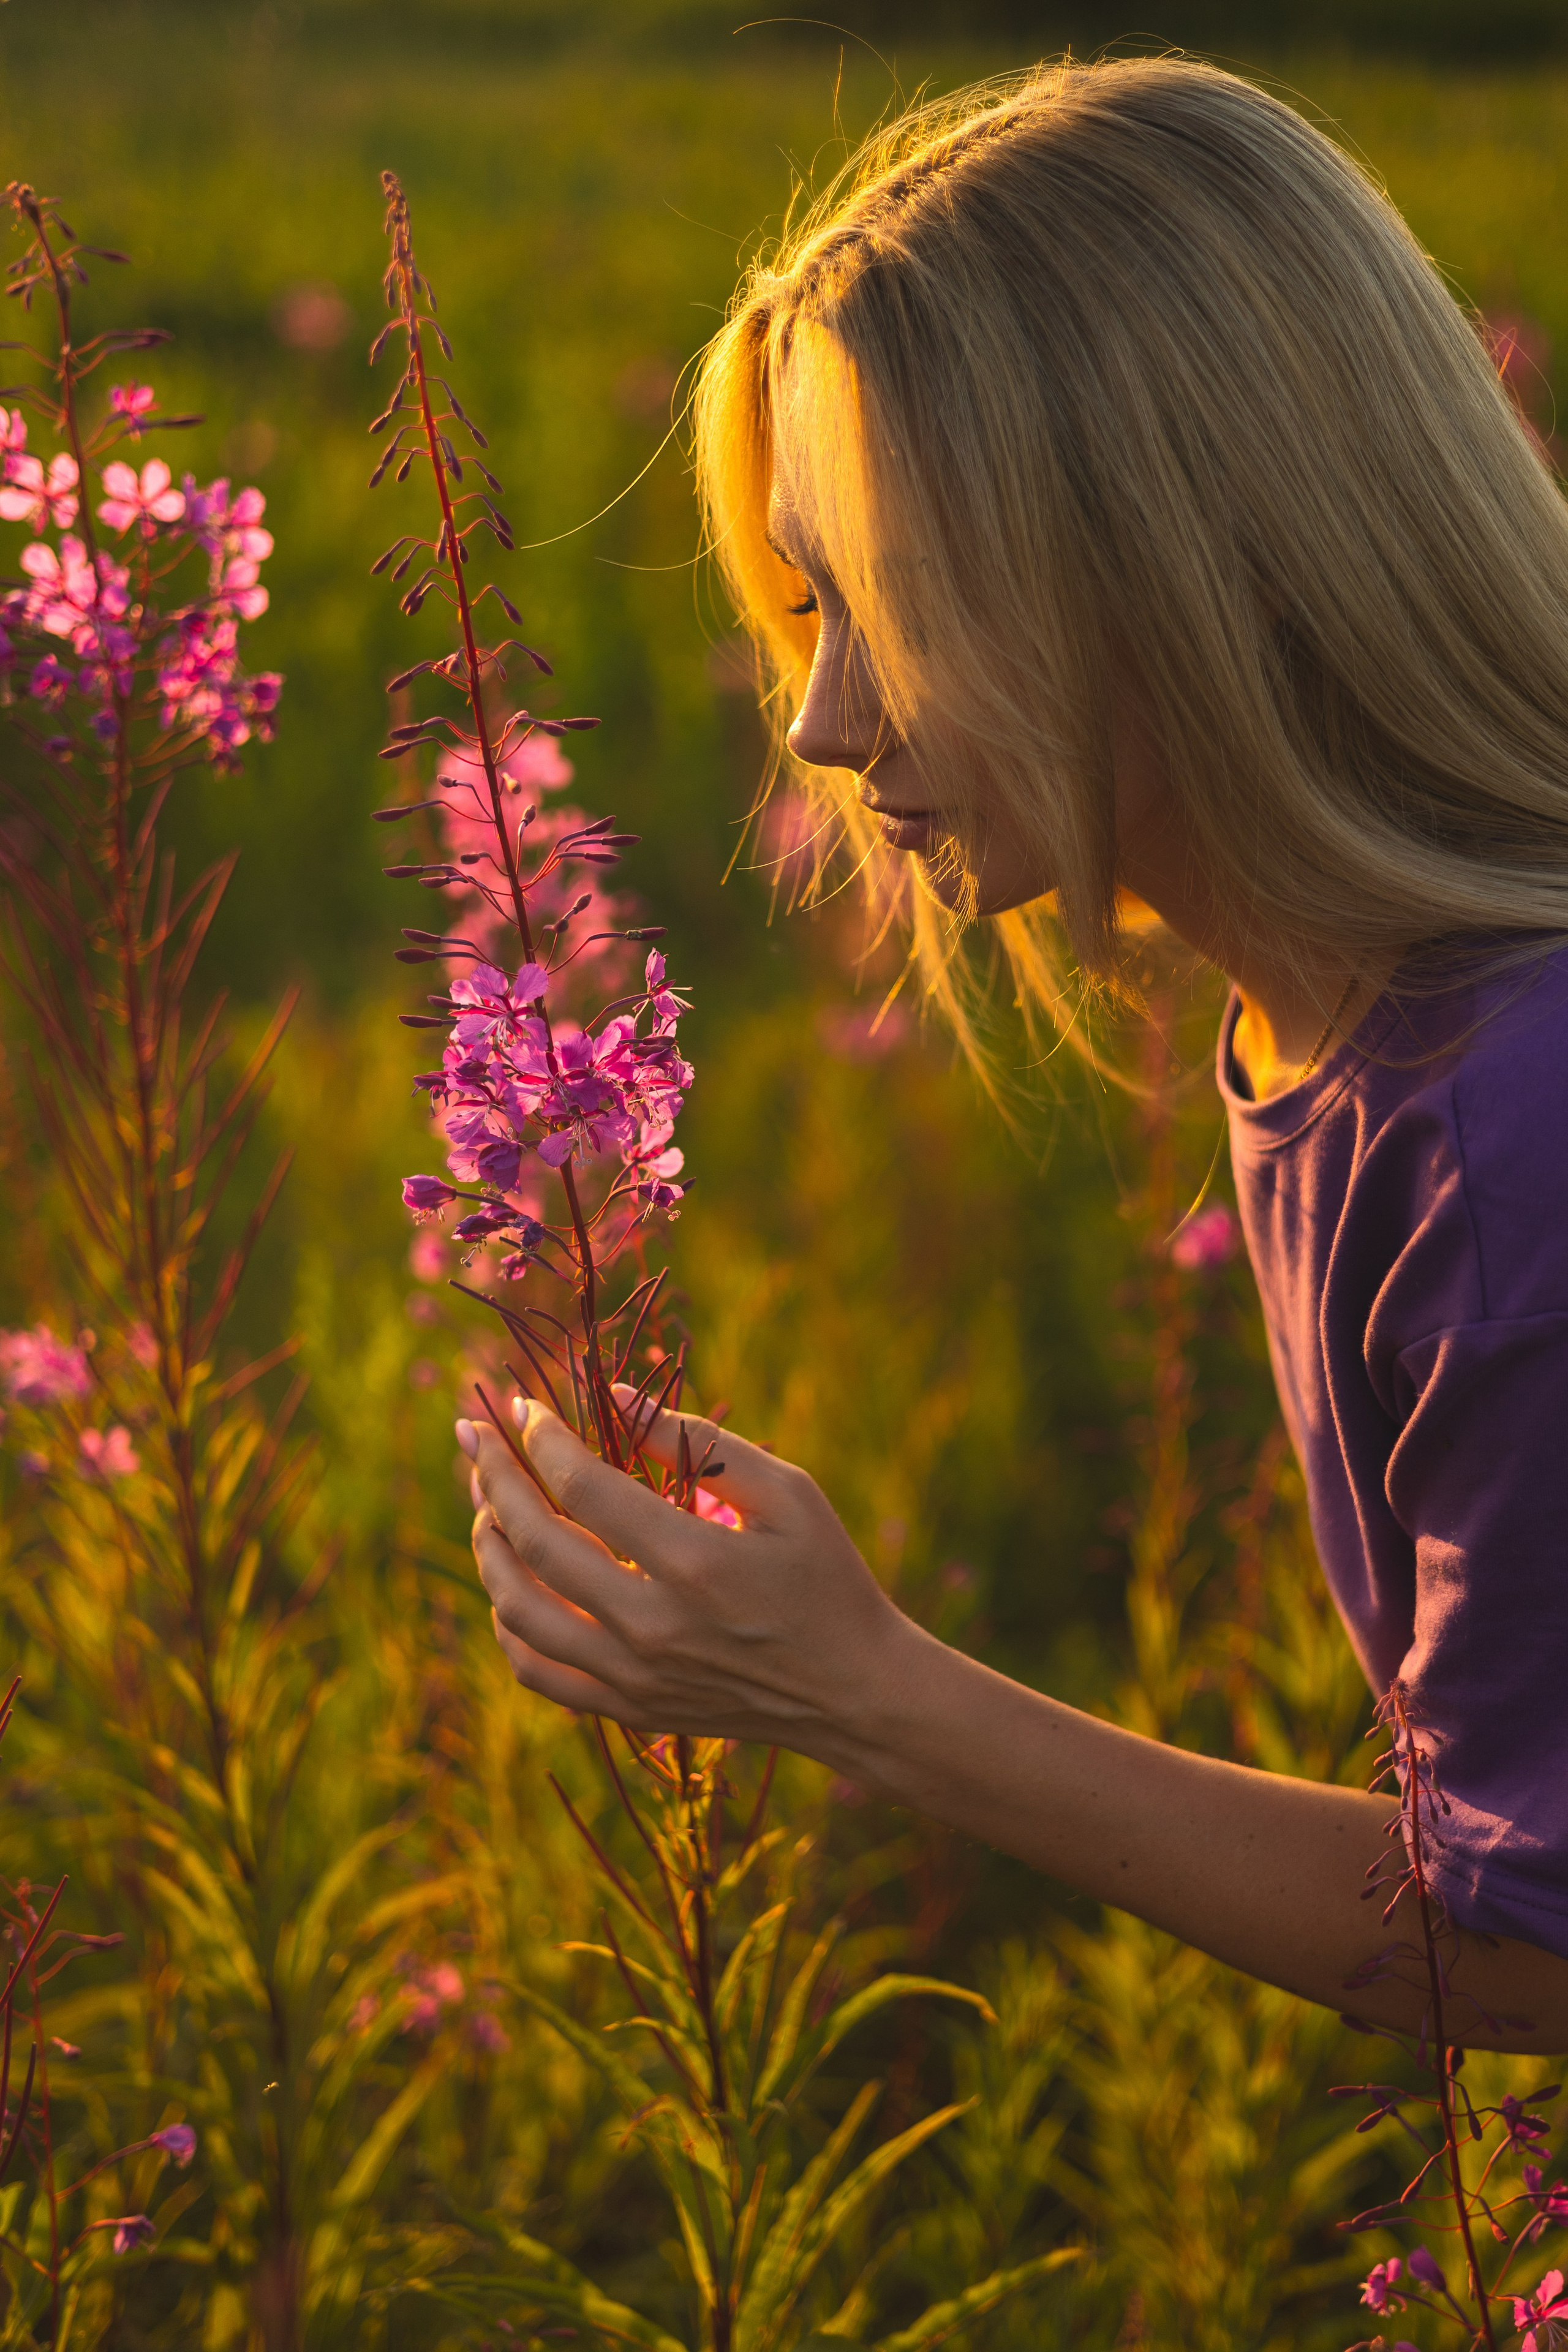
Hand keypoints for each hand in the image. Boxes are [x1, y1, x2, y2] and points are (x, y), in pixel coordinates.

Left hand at [461, 1388, 911, 1748]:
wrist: (853, 1690)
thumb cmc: (826, 1576)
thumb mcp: (788, 1491)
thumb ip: (698, 1442)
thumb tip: (613, 1396)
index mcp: (696, 1562)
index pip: (582, 1488)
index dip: (541, 1439)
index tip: (523, 1407)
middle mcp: (653, 1625)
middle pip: (535, 1543)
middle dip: (492, 1477)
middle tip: (473, 1434)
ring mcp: (634, 1676)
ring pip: (518, 1610)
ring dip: (486, 1547)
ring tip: (482, 1502)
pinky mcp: (628, 1708)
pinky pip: (536, 1670)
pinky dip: (506, 1622)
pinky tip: (509, 1579)